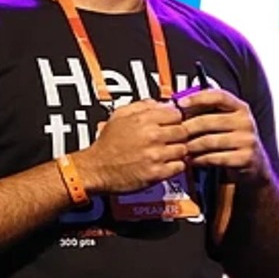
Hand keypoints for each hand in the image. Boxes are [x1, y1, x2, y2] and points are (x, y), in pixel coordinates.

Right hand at [71, 99, 187, 193]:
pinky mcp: (156, 173)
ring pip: (183, 149)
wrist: (95, 169)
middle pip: (183, 131)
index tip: (172, 124)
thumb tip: (160, 103)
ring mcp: (155, 155)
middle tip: (171, 139)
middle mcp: (152, 136)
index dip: (175, 119)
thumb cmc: (107, 144)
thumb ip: (142, 105)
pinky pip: (179, 166)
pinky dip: (176, 165)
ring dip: (178, 151)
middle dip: (179, 135)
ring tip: (167, 152)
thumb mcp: (119, 115)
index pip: (177, 114)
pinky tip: (166, 164)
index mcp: (144, 119)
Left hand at [178, 90, 272, 184]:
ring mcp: (246, 140)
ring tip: (181, 148)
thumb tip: (179, 105)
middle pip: (208, 121)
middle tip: (175, 134)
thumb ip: (208, 111)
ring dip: (190, 146)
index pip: (219, 96)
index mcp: (241, 108)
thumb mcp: (227, 121)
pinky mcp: (244, 158)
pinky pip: (214, 158)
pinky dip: (198, 159)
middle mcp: (245, 122)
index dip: (198, 98)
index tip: (181, 103)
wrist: (255, 163)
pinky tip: (192, 159)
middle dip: (187, 128)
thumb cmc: (233, 139)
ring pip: (208, 141)